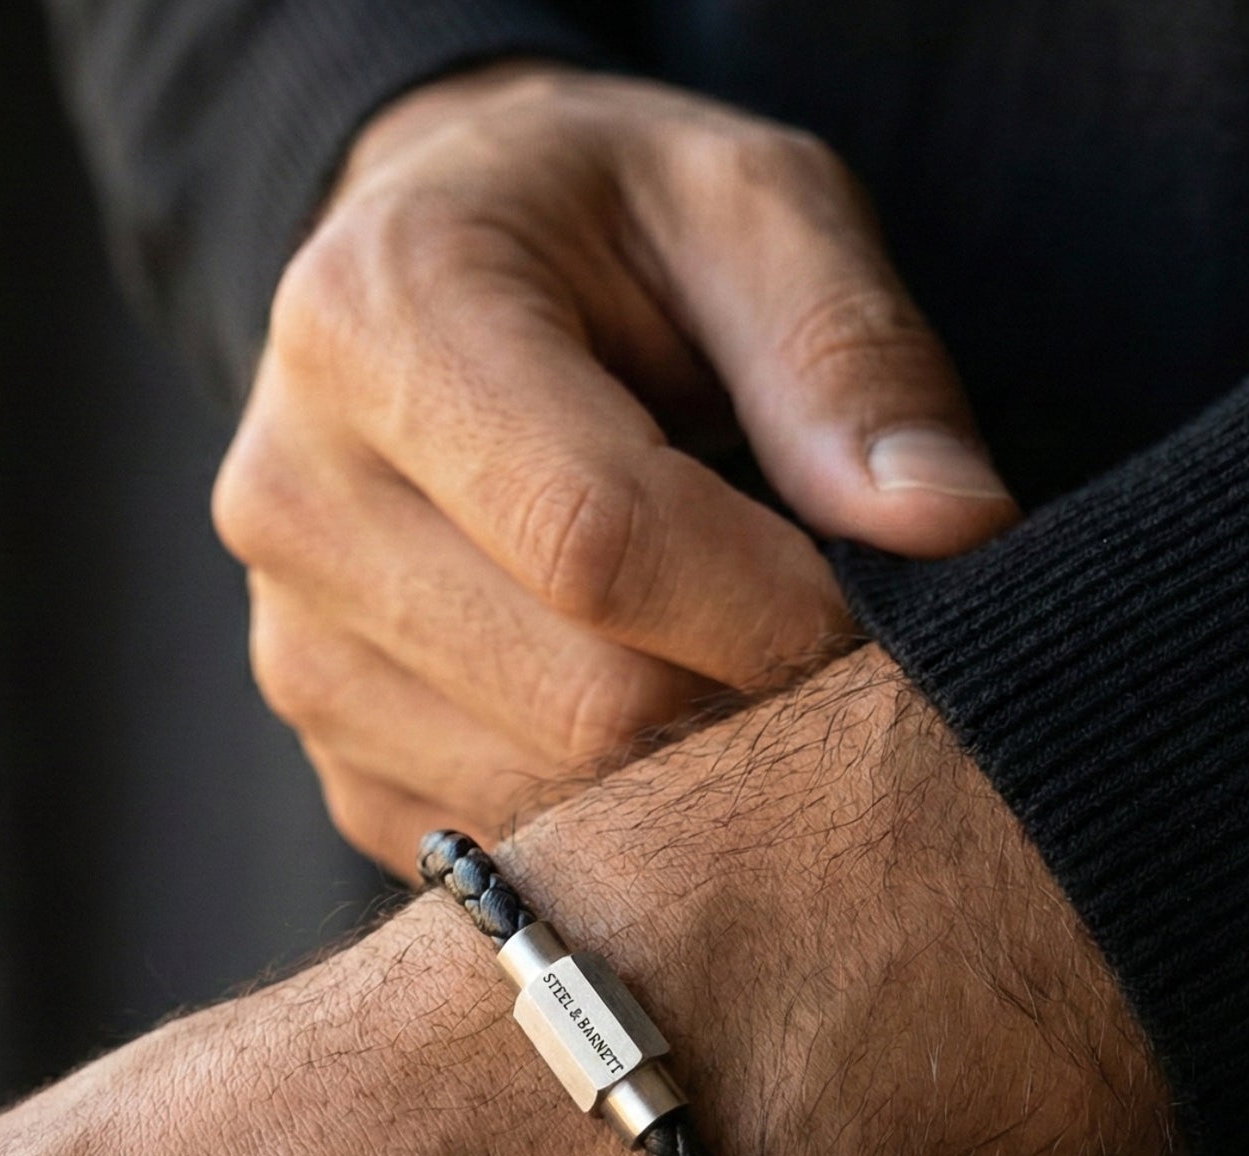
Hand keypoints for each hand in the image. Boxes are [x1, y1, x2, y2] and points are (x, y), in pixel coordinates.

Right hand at [213, 65, 1017, 873]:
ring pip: (555, 803)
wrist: (434, 287)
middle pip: (582, 703)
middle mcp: (293, 500)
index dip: (772, 607)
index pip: (593, 539)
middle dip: (750, 698)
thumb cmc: (606, 233)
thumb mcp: (746, 209)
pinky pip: (516, 853)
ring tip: (737, 659)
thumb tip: (954, 531)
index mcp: (375, 320)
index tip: (881, 610)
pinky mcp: (338, 764)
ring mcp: (297, 653)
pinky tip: (659, 714)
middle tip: (832, 646)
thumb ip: (849, 357)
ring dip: (695, 767)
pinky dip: (622, 818)